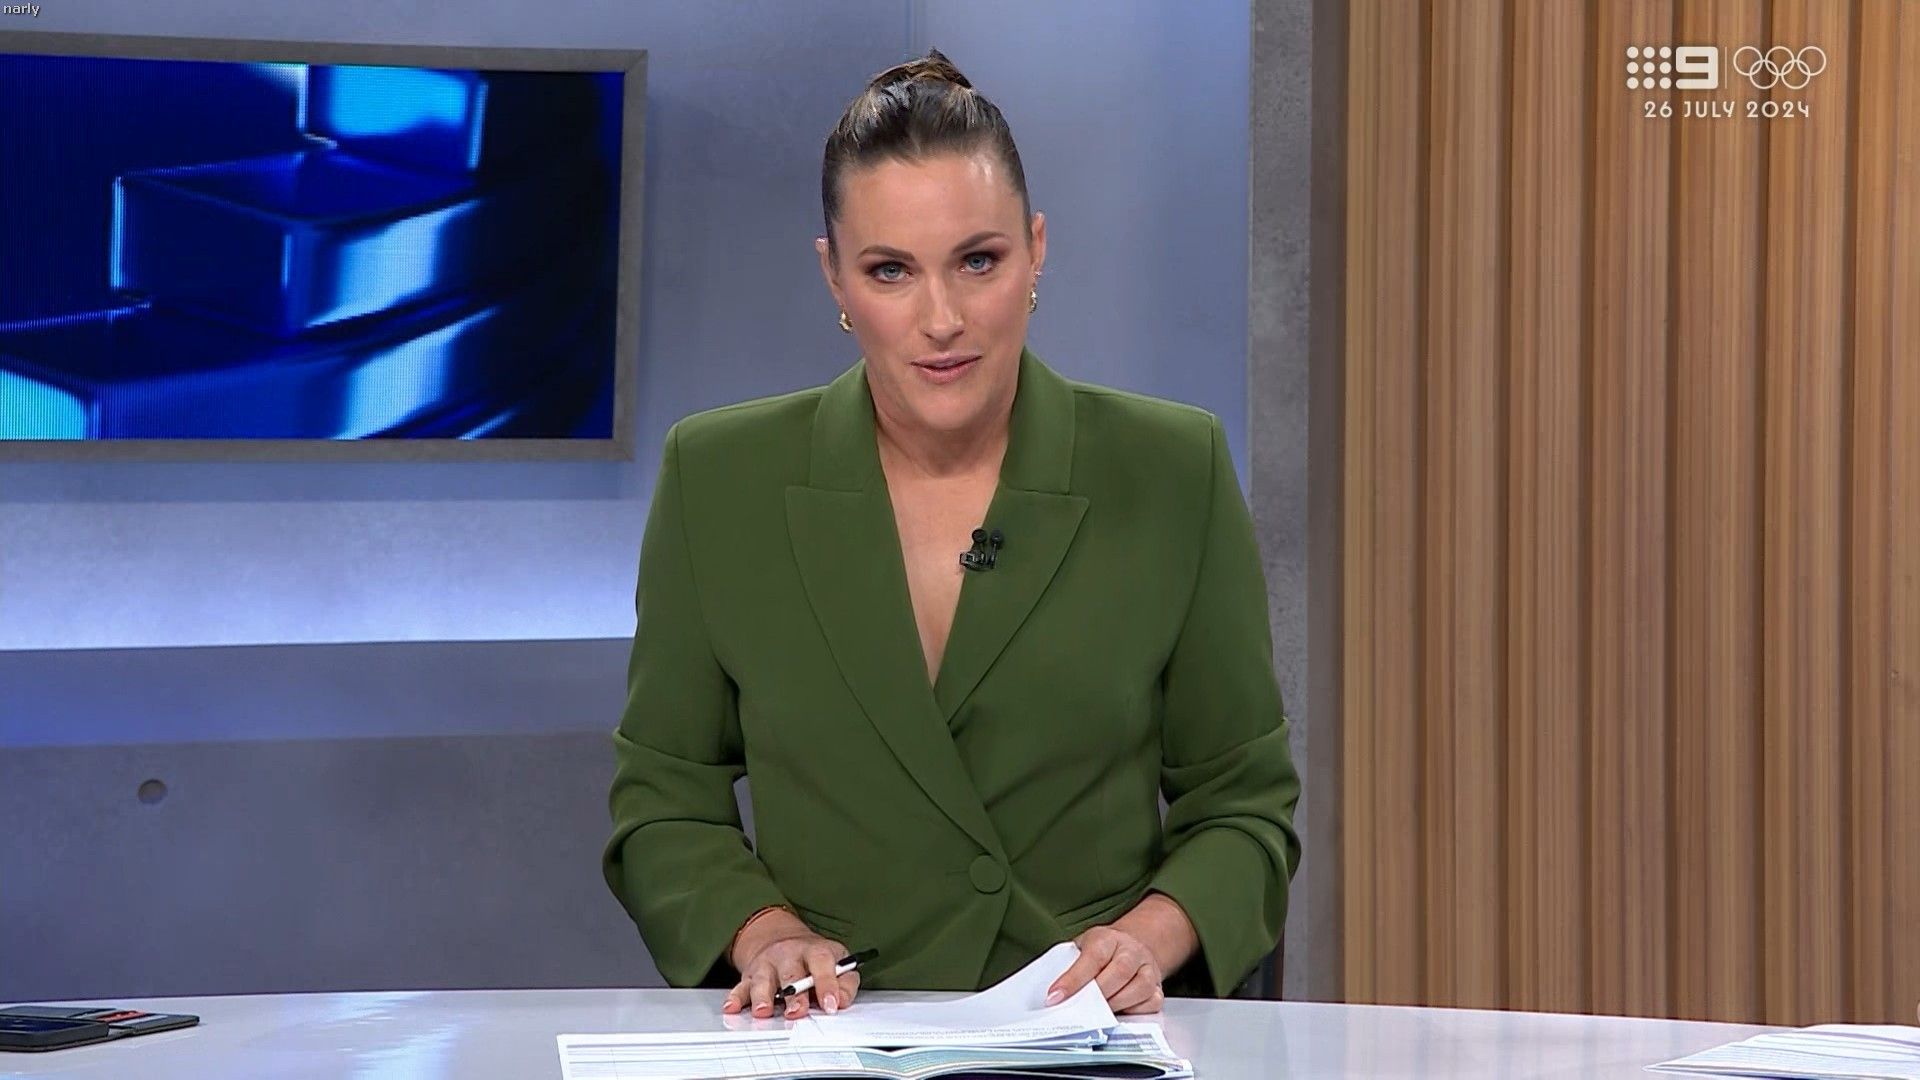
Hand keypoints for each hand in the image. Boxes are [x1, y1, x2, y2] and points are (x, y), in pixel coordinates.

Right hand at [722, 909, 859, 1019]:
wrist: (781, 938)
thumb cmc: (813, 958)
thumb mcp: (837, 961)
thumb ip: (846, 982)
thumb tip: (843, 1001)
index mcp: (814, 950)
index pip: (822, 963)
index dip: (827, 984)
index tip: (831, 1005)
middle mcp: (789, 955)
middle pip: (791, 974)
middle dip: (794, 995)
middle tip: (797, 1013)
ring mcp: (767, 965)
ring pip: (763, 980)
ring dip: (762, 997)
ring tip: (763, 1011)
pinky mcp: (750, 976)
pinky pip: (740, 987)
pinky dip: (735, 998)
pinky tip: (732, 1007)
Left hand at [1046, 924, 1166, 1013]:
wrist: (1131, 947)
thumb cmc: (1102, 952)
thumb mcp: (1082, 948)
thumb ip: (1070, 965)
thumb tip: (1054, 993)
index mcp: (1108, 938)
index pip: (1092, 957)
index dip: (1073, 979)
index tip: (1055, 997)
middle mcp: (1132, 950)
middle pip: (1120, 972)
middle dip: (1097, 995)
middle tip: (1078, 1010)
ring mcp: (1148, 968)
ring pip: (1139, 988)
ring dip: (1116, 1005)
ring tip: (1097, 1014)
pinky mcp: (1158, 987)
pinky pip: (1152, 1003)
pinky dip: (1134, 1011)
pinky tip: (1120, 1012)